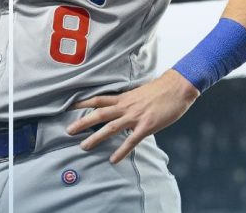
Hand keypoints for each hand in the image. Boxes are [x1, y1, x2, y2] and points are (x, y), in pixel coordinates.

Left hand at [65, 70, 199, 163]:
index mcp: (124, 98)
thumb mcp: (140, 93)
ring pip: (110, 128)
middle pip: (99, 114)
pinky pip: (131, 141)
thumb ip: (129, 102)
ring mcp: (135, 117)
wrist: (177, 87)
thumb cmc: (161, 90)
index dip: (83, 103)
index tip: (69, 106)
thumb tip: (121, 108)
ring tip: (83, 146)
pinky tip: (113, 159)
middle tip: (68, 131)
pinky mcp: (147, 126)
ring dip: (96, 138)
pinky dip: (121, 150)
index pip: (99, 100)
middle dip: (82, 122)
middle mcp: (126, 107)